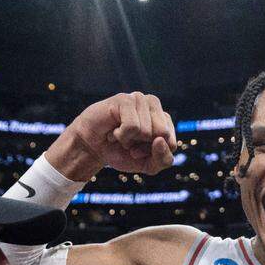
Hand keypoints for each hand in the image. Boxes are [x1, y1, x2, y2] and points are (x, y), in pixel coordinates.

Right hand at [49, 92, 176, 179]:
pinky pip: (133, 127)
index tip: (140, 150)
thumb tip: (160, 140)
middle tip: (130, 141)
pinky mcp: (125, 99)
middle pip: (163, 134)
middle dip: (144, 145)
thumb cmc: (122, 152)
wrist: (92, 148)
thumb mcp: (148, 165)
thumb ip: (164, 159)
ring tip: (120, 134)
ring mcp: (140, 99)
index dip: (154, 153)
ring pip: (147, 131)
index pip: (172, 144)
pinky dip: (122, 135)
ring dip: (130, 140)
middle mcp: (154, 105)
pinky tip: (114, 130)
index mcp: (164, 119)